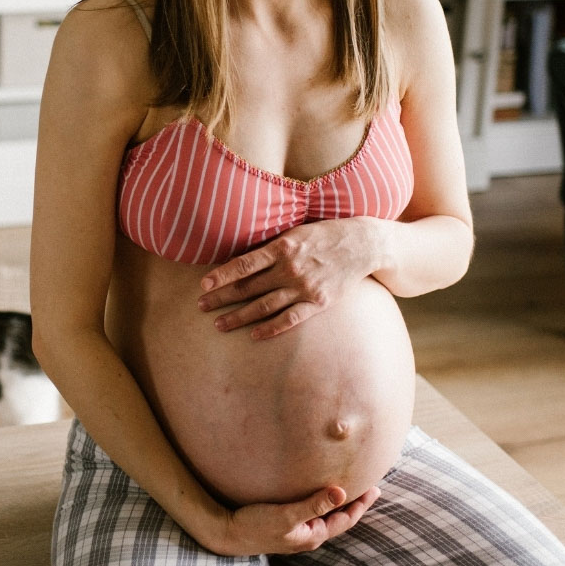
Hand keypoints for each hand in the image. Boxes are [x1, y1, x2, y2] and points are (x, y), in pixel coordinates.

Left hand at [197, 218, 378, 338]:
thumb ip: (271, 246)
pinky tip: (254, 334)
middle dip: (222, 297)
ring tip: (219, 324)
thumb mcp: (295, 231)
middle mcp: (291, 269)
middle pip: (249, 287)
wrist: (363, 244)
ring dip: (239, 317)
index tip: (204, 285)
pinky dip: (271, 328)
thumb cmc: (323, 234)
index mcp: (283, 246)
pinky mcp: (318, 302)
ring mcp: (305, 288)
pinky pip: (290, 319)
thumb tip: (241, 257)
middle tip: (201, 306)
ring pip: (264, 306)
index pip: (244, 263)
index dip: (222, 275)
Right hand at [203, 485, 380, 556]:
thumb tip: (341, 492)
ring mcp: (297, 531)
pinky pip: (313, 514)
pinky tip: (320, 496)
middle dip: (355, 505)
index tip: (374, 489)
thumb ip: (313, 505)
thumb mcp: (286, 515)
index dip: (361, 504)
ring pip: (327, 517)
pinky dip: (323, 504)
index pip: (345, 519)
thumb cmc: (255, 525)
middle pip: (339, 519)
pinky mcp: (287, 524)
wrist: (228, 534)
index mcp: (312, 535)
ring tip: (351, 491)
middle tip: (371, 488)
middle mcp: (308, 535)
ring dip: (340, 505)